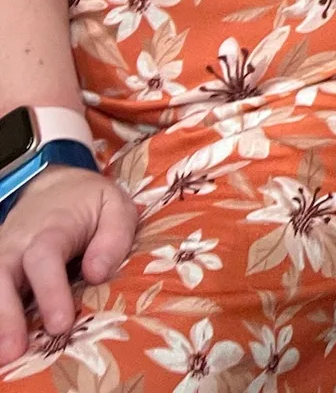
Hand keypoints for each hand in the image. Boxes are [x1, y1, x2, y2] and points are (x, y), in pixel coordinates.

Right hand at [0, 167, 136, 363]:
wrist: (54, 187)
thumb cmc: (91, 203)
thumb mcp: (116, 207)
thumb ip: (113, 238)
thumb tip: (96, 274)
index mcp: (51, 228)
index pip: (43, 259)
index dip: (50, 291)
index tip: (61, 324)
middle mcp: (17, 244)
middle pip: (2, 277)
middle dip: (6, 317)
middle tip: (14, 352)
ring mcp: (1, 256)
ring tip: (5, 357)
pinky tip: (1, 341)